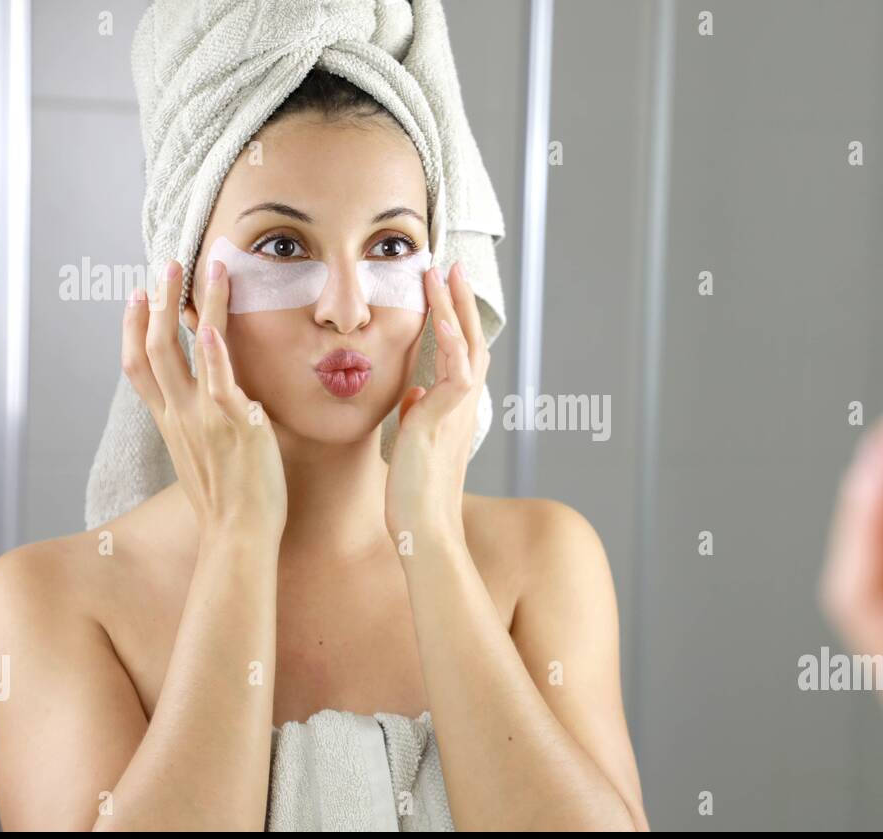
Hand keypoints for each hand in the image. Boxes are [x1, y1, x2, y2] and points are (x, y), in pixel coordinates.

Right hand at [122, 259, 287, 539]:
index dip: (132, 328)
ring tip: (198, 268)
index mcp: (169, 423)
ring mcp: (202, 419)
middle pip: (152, 348)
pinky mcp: (232, 425)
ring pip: (182, 351)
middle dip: (157, 301)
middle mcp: (177, 416)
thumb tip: (220, 405)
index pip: (138, 367)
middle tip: (164, 264)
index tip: (136, 296)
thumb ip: (203, 428)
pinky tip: (211, 322)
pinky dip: (212, 350)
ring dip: (187, 306)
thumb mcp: (204, 457)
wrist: (238, 535)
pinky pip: (216, 380)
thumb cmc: (230, 502)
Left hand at [384, 262, 489, 543]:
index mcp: (452, 408)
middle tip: (453, 266)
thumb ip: (416, 414)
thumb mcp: (412, 443)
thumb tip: (413, 393)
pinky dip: (451, 339)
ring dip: (455, 308)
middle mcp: (462, 405)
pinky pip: (456, 370)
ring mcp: (458, 410)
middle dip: (461, 302)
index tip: (443, 289)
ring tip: (443, 272)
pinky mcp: (446, 418)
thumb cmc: (414, 493)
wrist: (423, 528)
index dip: (454, 319)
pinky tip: (443, 314)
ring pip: (466, 346)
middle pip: (470, 340)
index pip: (458, 353)